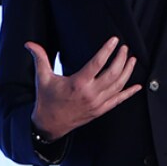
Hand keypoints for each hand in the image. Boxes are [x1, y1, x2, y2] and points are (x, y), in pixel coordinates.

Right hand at [27, 37, 144, 140]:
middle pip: (113, 74)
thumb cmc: (47, 100)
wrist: (50, 125)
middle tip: (125, 48)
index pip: (98, 63)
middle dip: (121, 59)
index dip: (108, 50)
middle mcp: (90, 94)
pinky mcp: (100, 111)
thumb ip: (39, 58)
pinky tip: (137, 86)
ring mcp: (97, 103)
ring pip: (118, 86)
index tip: (115, 40)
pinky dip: (129, 93)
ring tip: (132, 59)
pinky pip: (118, 100)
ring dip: (127, 72)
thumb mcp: (43, 78)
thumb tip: (29, 44)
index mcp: (78, 83)